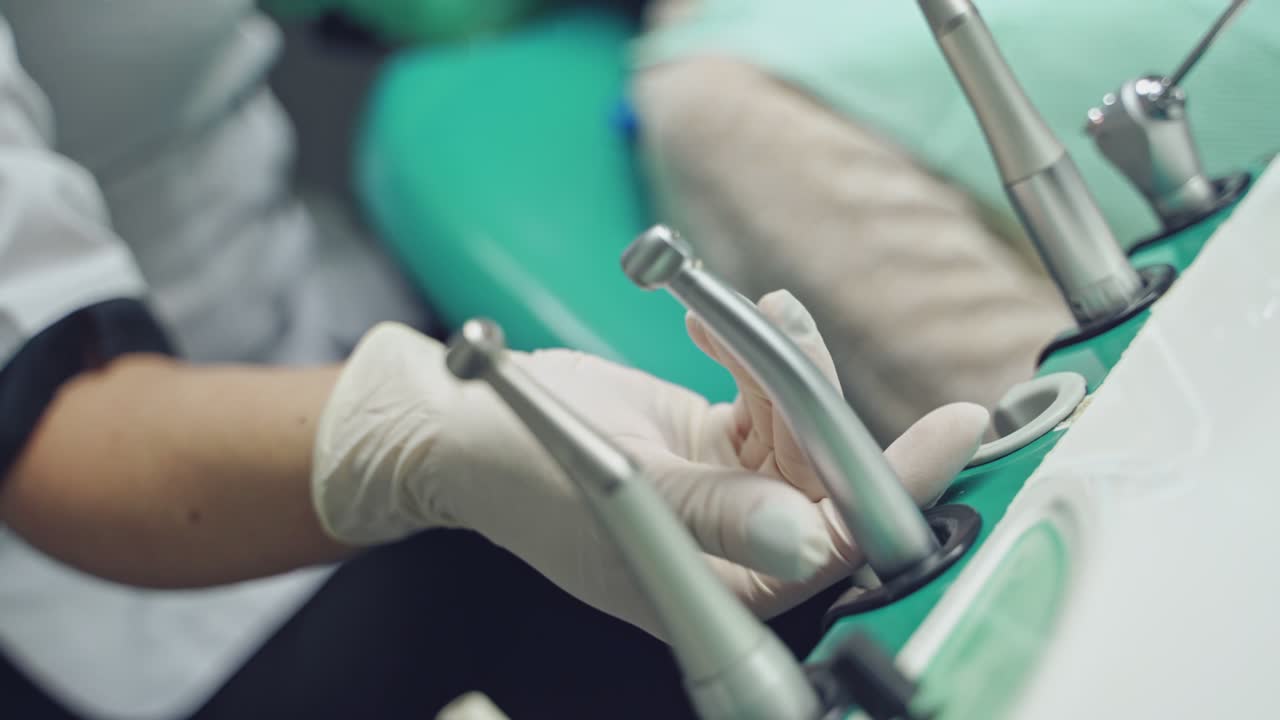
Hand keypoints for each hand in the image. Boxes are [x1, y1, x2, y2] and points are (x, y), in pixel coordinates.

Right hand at [311, 292, 988, 636]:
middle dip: (834, 417)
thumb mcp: (616, 491)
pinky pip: (765, 396)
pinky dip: (750, 353)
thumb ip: (715, 516)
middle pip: (827, 486)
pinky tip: (713, 323)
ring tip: (745, 317)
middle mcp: (736, 549)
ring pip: (802, 430)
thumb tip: (806, 539)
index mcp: (718, 590)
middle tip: (847, 361)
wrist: (460, 423)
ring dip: (783, 367)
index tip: (951, 434)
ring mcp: (730, 492)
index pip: (831, 554)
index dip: (892, 498)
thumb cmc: (516, 473)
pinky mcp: (717, 441)